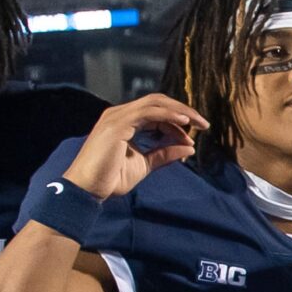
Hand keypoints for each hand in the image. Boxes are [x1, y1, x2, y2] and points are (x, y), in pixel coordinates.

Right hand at [60, 94, 205, 201]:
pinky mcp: (117, 124)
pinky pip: (148, 112)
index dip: (177, 122)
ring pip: (155, 103)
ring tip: (199, 122)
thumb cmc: (110, 179)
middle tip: (204, 123)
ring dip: (180, 111)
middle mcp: (119, 114)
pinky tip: (184, 122)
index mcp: (123, 121)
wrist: (87, 189)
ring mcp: (116, 117)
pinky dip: (168, 115)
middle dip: (183, 110)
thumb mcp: (144, 165)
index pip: (155, 112)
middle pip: (157, 102)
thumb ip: (165, 154)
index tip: (192, 138)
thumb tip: (189, 148)